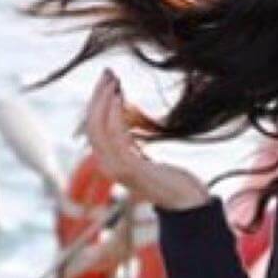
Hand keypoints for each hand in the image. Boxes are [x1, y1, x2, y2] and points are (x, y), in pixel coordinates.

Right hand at [83, 69, 210, 210]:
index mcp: (110, 161)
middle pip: (91, 126)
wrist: (186, 202)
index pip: (93, 128)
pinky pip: (115, 137)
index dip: (97, 102)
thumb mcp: (146, 151)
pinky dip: (115, 115)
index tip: (108, 79)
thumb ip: (132, 134)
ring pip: (98, 129)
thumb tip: (125, 106)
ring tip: (113, 82)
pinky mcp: (129, 169)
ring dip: (104, 101)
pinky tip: (121, 98)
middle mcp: (108, 166)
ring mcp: (116, 169)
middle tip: (108, 74)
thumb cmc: (170, 177)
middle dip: (98, 97)